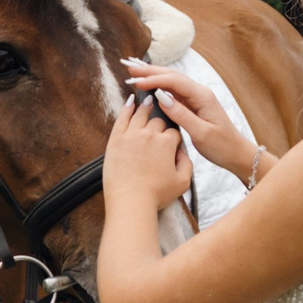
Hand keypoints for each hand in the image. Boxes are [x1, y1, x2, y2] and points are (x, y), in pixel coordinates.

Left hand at [104, 91, 192, 214]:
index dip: (174, 138)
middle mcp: (149, 134)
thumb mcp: (183, 182)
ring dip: (146, 107)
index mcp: (167, 143)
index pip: (174, 132)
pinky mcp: (115, 140)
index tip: (171, 142)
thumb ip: (187, 163)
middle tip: (160, 126)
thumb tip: (182, 151)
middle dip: (161, 124)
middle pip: (158, 121)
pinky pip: (122, 118)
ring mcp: (131, 135)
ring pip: (140, 114)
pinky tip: (130, 101)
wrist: (130, 201)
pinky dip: (127, 108)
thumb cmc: (156, 195)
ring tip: (149, 101)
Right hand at [124, 63, 261, 185]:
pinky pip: (173, 91)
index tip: (136, 82)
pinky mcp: (192, 105)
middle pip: (172, 76)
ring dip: (153, 76)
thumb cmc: (222, 145)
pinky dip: (159, 86)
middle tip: (129, 67)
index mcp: (202, 96)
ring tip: (134, 72)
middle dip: (150, 71)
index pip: (174, 81)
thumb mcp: (201, 133)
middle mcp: (199, 93)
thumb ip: (181, 114)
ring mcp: (196, 98)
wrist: (236, 154)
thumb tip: (161, 98)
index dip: (154, 80)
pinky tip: (149, 85)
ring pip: (171, 82)